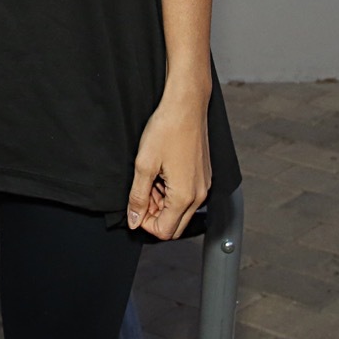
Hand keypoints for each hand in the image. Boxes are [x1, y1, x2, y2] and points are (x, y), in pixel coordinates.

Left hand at [127, 91, 211, 239]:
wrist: (186, 106)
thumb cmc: (167, 129)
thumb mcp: (144, 164)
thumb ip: (138, 196)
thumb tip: (134, 220)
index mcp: (185, 197)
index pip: (164, 231)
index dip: (145, 222)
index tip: (135, 204)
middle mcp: (199, 196)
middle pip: (174, 225)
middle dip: (154, 213)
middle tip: (141, 190)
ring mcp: (203, 186)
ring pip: (180, 210)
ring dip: (162, 201)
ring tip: (150, 175)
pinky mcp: (203, 176)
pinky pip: (187, 196)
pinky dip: (172, 191)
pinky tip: (161, 171)